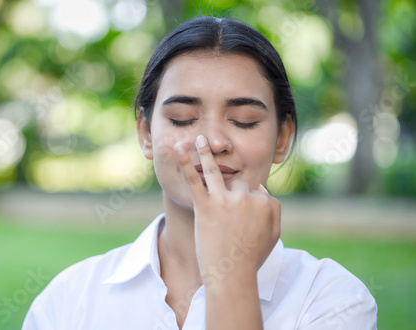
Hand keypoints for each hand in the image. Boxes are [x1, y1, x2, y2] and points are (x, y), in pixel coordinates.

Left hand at [175, 135, 280, 289]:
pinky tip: (179, 148)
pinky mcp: (205, 206)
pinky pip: (194, 180)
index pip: (253, 189)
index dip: (244, 202)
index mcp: (265, 202)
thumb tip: (265, 193)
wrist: (231, 276)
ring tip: (199, 139)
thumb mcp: (274, 236)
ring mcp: (224, 201)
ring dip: (205, 151)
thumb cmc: (251, 259)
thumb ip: (275, 212)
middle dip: (229, 194)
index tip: (240, 215)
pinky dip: (185, 163)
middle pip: (235, 183)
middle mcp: (246, 197)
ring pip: (215, 171)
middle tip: (225, 217)